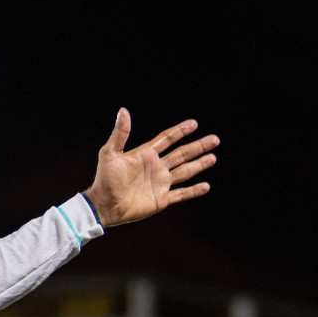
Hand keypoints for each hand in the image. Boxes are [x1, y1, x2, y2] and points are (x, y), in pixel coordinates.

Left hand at [84, 109, 218, 226]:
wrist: (103, 205)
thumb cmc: (104, 180)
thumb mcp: (110, 153)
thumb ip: (120, 134)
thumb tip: (123, 111)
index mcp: (146, 155)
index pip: (167, 139)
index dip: (180, 131)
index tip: (194, 123)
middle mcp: (156, 167)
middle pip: (182, 154)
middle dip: (198, 146)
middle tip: (215, 139)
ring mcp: (160, 183)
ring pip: (185, 172)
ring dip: (199, 164)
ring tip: (213, 157)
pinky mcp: (161, 199)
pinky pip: (181, 194)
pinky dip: (193, 191)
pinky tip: (206, 186)